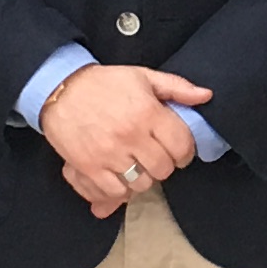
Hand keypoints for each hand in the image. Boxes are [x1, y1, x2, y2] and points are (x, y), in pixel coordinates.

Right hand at [39, 63, 209, 216]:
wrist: (61, 90)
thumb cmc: (103, 83)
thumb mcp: (142, 76)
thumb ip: (176, 87)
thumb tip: (205, 96)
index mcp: (147, 112)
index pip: (181, 146)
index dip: (185, 152)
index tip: (179, 151)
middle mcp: (131, 135)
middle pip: (163, 169)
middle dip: (164, 165)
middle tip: (155, 157)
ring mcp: (109, 153)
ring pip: (141, 183)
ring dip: (143, 177)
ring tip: (137, 165)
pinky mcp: (90, 167)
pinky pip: (115, 191)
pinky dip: (121, 187)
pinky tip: (120, 174)